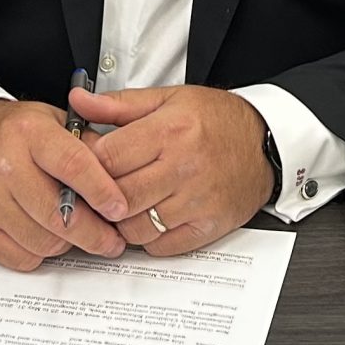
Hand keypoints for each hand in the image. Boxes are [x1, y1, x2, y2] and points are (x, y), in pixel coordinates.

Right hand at [0, 98, 128, 270]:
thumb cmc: (11, 132)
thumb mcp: (53, 121)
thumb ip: (89, 145)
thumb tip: (122, 177)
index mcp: (30, 133)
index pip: (74, 166)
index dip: (103, 192)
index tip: (120, 209)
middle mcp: (4, 164)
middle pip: (60, 215)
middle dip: (94, 234)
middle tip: (112, 239)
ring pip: (44, 242)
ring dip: (68, 244)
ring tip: (77, 233)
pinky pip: (20, 257)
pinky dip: (40, 254)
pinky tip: (46, 237)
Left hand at [73, 84, 272, 257]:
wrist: (266, 142)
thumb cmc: (217, 119)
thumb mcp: (168, 99)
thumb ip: (119, 104)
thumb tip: (78, 101)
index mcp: (170, 130)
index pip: (108, 158)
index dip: (88, 164)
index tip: (87, 164)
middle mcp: (184, 166)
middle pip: (118, 196)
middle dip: (101, 196)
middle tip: (99, 190)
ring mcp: (198, 200)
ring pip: (135, 227)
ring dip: (122, 221)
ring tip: (125, 204)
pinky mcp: (209, 226)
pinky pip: (161, 245)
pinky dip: (148, 237)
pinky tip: (150, 217)